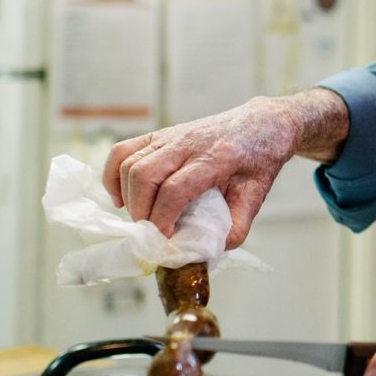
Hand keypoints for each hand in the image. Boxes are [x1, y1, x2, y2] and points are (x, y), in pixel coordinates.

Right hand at [101, 97, 299, 246]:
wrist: (262, 124)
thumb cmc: (260, 159)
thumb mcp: (257, 195)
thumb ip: (236, 226)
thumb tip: (206, 251)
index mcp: (217, 157)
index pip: (176, 188)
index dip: (162, 218)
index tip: (163, 240)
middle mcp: (189, 142)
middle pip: (146, 174)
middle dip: (141, 210)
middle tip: (151, 233)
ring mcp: (171, 135)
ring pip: (130, 163)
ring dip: (127, 196)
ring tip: (142, 218)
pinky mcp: (159, 134)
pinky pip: (123, 151)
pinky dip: (113, 176)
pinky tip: (122, 198)